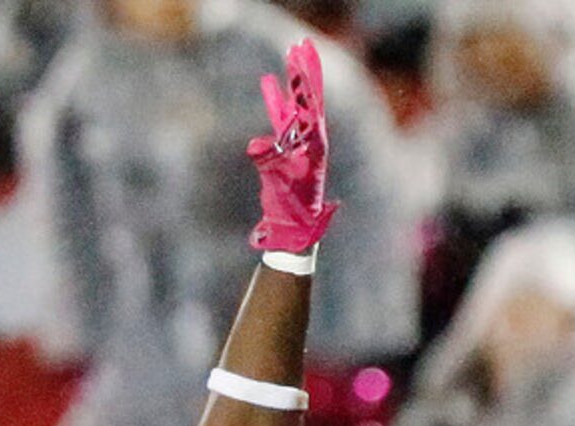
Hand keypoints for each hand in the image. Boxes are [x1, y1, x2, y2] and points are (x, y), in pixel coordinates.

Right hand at [247, 38, 336, 254]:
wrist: (293, 231)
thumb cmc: (292, 211)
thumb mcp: (281, 184)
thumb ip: (270, 161)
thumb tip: (258, 145)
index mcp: (315, 147)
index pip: (311, 108)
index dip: (306, 83)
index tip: (301, 60)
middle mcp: (311, 142)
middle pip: (308, 100)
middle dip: (303, 73)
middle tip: (301, 46)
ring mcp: (298, 144)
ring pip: (294, 105)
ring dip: (289, 82)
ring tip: (287, 56)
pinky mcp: (286, 150)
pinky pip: (280, 119)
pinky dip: (275, 102)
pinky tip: (268, 83)